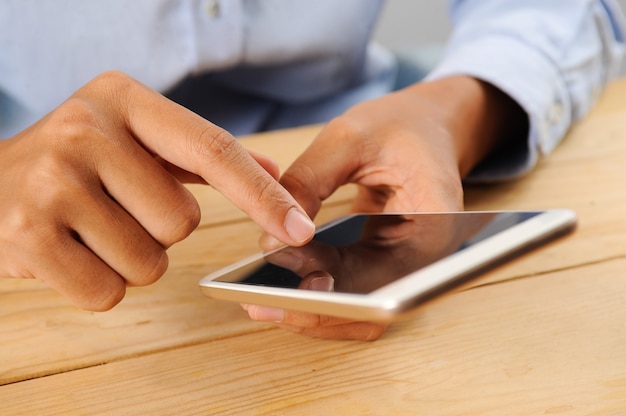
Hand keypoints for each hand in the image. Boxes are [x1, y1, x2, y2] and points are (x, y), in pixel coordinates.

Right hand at [0, 71, 314, 310]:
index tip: (299, 228)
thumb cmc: (77, 164)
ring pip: (149, 262)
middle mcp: (85, 131)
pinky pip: (107, 292)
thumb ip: (203, 155)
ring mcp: (50, 182)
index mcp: (123, 100)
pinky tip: (70, 252)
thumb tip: (275, 172)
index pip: (213, 149)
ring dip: (130, 259)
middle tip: (116, 209)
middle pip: (181, 222)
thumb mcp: (134, 137)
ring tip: (91, 229)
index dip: (263, 194)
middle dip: (160, 231)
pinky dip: (99, 284)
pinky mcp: (26, 236)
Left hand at [247, 76, 526, 339]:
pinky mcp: (382, 260)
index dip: (340, 301)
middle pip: (371, 307)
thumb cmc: (400, 124)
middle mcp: (425, 257)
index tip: (295, 290)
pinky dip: (315, 284)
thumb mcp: (349, 138)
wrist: (425, 124)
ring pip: (357, 306)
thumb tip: (270, 240)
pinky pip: (349, 285)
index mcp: (435, 226)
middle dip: (315, 309)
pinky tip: (280, 276)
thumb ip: (307, 183)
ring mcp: (404, 263)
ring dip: (311, 304)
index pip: (388, 287)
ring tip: (261, 296)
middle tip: (262, 302)